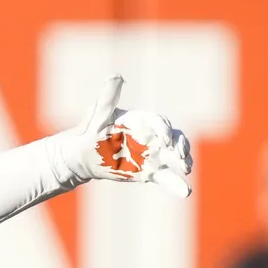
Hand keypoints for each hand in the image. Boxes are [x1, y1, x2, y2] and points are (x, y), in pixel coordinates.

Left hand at [73, 79, 193, 195]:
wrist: (82, 155)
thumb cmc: (88, 131)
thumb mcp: (97, 115)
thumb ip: (108, 97)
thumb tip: (116, 76)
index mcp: (140, 121)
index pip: (157, 122)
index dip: (163, 129)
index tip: (164, 139)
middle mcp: (149, 136)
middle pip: (173, 138)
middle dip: (180, 146)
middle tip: (181, 157)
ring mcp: (150, 153)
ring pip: (173, 156)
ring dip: (183, 162)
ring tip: (186, 170)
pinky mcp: (148, 170)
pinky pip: (165, 176)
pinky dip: (176, 184)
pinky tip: (185, 191)